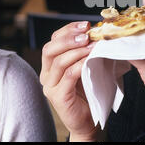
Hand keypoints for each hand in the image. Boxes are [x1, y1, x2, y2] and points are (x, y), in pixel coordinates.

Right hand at [40, 21, 99, 141]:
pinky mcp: (58, 97)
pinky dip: (79, 65)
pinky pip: (67, 76)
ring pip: (58, 61)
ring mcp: (50, 86)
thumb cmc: (89, 91)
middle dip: (68, 38)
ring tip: (92, 45)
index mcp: (51, 64)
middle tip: (86, 33)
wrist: (89, 119)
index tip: (85, 24)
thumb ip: (86, 51)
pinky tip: (89, 60)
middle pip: (49, 49)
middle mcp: (46, 74)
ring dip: (76, 50)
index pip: (53, 40)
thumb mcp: (86, 66)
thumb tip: (97, 31)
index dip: (68, 30)